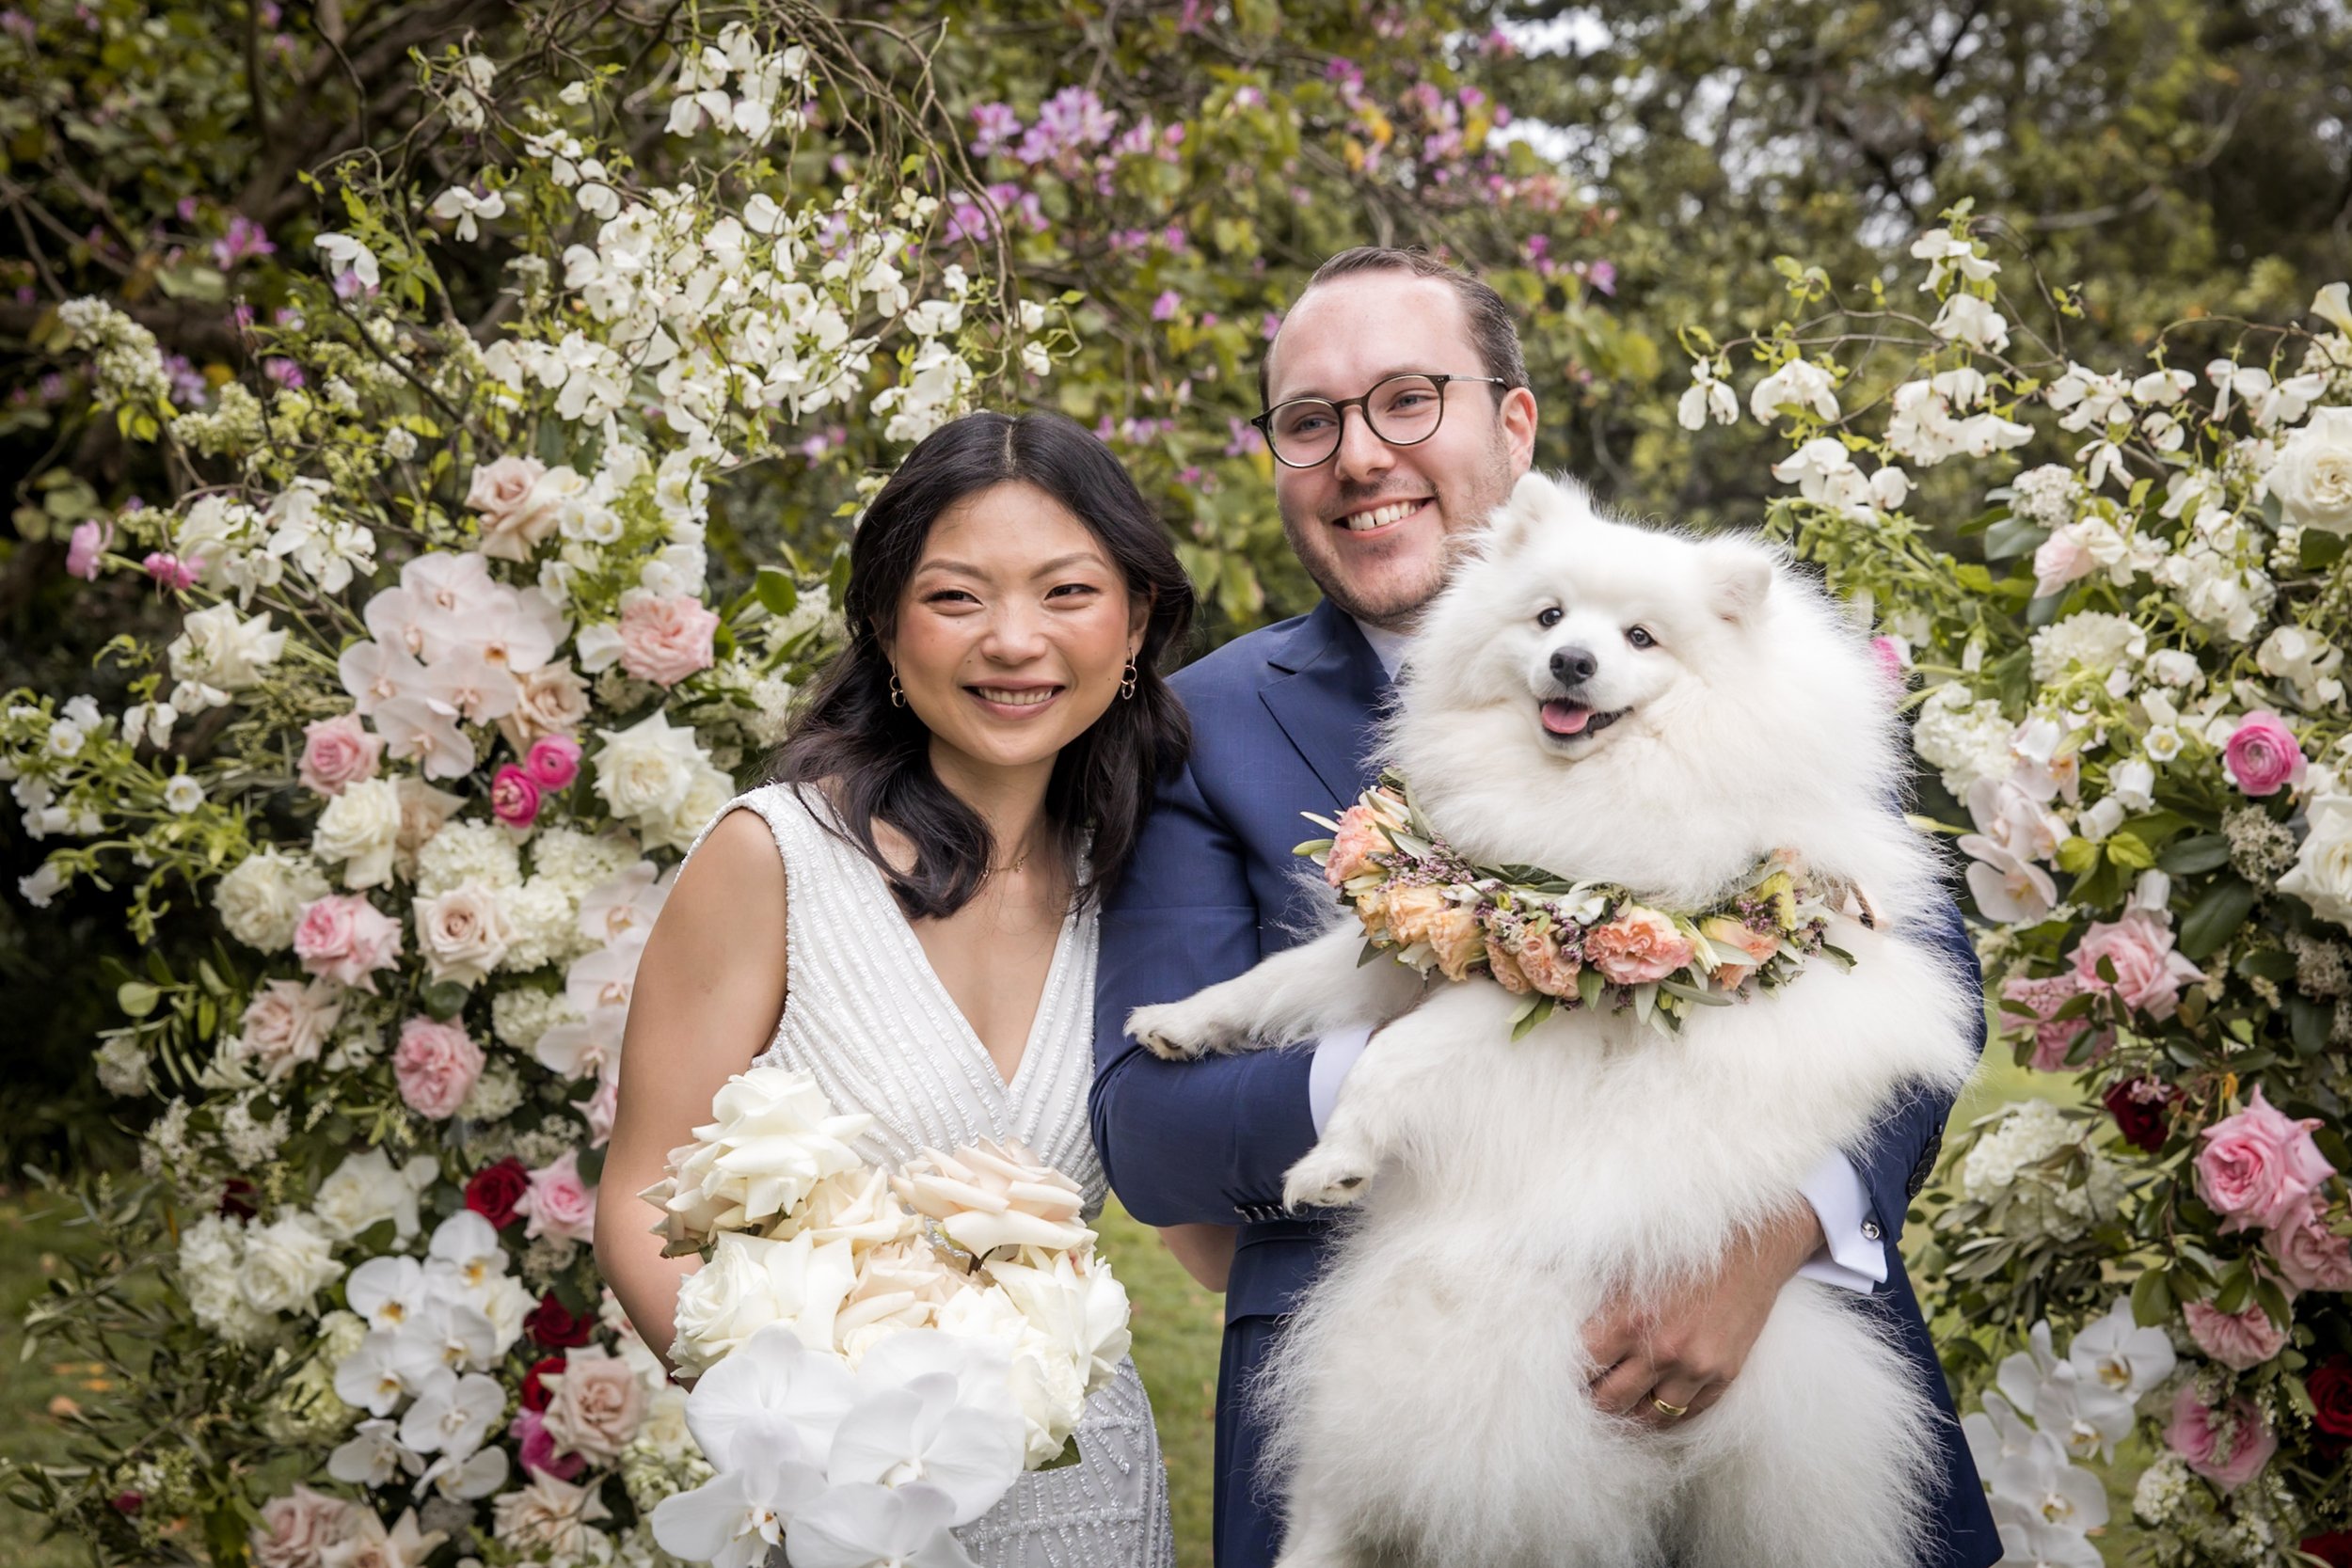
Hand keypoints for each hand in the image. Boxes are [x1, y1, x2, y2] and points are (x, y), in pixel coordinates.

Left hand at [1582, 1203, 1824, 1427]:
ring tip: (1618, 1408)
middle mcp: (1662, 1350)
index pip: (1583, 1368)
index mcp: (1630, 1320)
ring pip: (1649, 1417)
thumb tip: (1544, 1292)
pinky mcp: (1724, 1376)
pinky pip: (1687, 1415)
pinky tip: (1653, 1409)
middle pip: (1610, 1400)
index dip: (1570, 1374)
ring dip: (1629, 1415)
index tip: (1565, 1375)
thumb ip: (1595, 1295)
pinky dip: (1667, 1416)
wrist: (1750, 1247)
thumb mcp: (1630, 1265)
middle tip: (1586, 1396)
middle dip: (1593, 1401)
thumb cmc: (1682, 1250)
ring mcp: (1696, 1368)